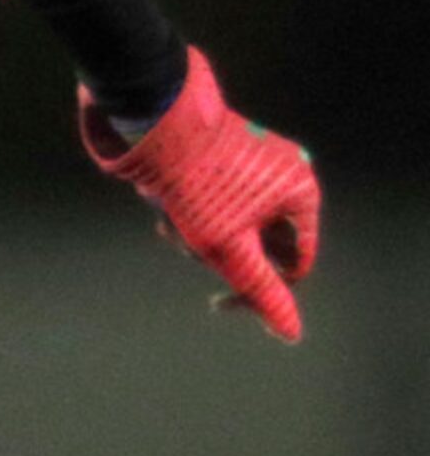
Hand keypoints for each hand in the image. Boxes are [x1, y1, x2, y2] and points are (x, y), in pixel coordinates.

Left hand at [81, 46, 320, 342]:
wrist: (153, 121)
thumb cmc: (198, 186)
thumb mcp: (231, 247)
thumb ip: (263, 292)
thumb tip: (292, 334)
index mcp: (302, 194)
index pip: (294, 262)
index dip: (260, 288)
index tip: (220, 302)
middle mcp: (286, 175)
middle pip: (258, 243)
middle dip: (217, 250)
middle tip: (185, 244)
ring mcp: (255, 162)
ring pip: (231, 223)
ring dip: (198, 232)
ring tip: (167, 221)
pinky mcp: (223, 155)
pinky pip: (216, 200)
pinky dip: (191, 209)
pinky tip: (163, 204)